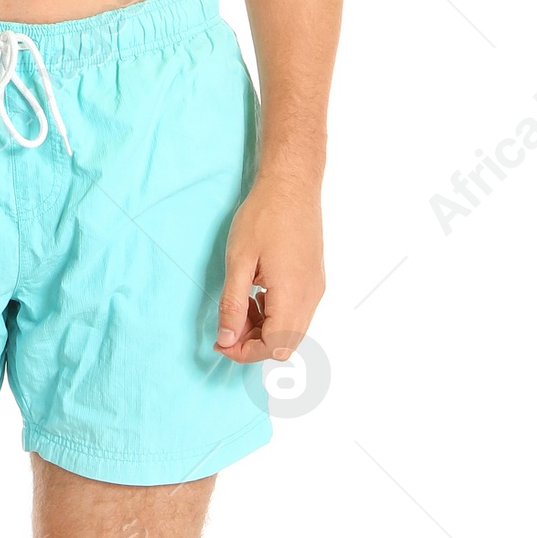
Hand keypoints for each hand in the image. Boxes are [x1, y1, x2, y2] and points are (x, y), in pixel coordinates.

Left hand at [214, 177, 324, 364]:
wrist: (292, 185)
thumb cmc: (264, 216)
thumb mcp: (238, 261)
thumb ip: (232, 304)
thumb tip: (226, 340)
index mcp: (292, 294)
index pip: (274, 347)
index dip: (244, 352)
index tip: (220, 342)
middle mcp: (310, 296)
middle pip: (286, 345)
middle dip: (253, 344)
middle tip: (227, 326)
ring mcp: (316, 288)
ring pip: (292, 331)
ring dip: (264, 329)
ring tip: (239, 305)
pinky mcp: (315, 280)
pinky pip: (297, 313)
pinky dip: (275, 315)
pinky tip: (257, 294)